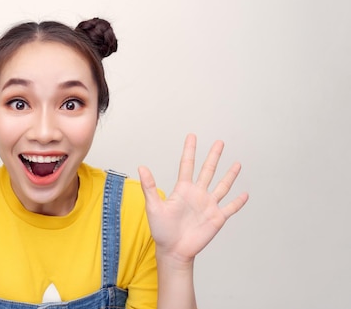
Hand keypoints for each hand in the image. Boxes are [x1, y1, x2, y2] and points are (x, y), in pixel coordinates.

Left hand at [138, 134, 248, 262]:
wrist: (173, 250)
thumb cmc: (161, 230)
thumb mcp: (154, 206)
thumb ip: (149, 187)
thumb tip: (141, 168)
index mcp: (182, 190)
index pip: (187, 165)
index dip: (190, 150)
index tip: (192, 136)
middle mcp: (197, 194)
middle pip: (207, 171)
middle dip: (213, 156)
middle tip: (219, 142)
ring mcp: (208, 206)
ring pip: (222, 186)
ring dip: (230, 175)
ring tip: (237, 164)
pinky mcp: (216, 218)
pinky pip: (230, 208)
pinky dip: (238, 202)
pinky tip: (245, 194)